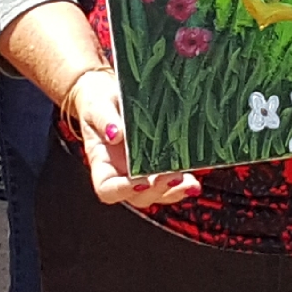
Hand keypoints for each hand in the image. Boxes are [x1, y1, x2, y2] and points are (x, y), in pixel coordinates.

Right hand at [65, 65, 199, 209]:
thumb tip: (115, 133)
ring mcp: (142, 173)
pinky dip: (183, 183)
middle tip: (172, 177)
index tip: (138, 182)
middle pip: (138, 196)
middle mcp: (122, 174)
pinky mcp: (160, 165)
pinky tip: (194, 180)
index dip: (122, 191)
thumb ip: (103, 119)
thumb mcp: (97, 105)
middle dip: (157, 190)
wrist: (112, 95)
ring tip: (189, 183)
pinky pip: (171, 182)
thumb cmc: (100, 102)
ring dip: (174, 191)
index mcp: (102, 163)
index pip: (107, 189)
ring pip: (157, 193)